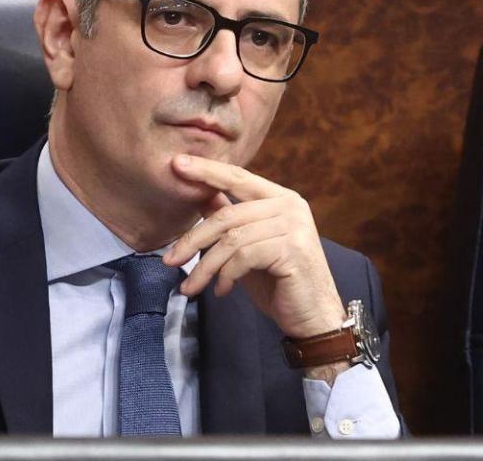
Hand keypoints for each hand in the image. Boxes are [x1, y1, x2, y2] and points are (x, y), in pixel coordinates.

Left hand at [164, 154, 345, 339]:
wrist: (313, 317)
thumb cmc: (278, 283)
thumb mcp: (247, 247)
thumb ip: (230, 219)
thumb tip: (200, 195)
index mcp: (280, 198)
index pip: (237, 177)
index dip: (205, 170)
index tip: (175, 164)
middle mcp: (290, 205)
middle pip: (227, 215)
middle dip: (192, 240)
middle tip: (169, 260)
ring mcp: (294, 226)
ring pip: (231, 239)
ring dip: (205, 267)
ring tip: (191, 287)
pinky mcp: (292, 249)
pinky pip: (243, 257)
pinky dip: (226, 276)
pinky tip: (222, 290)